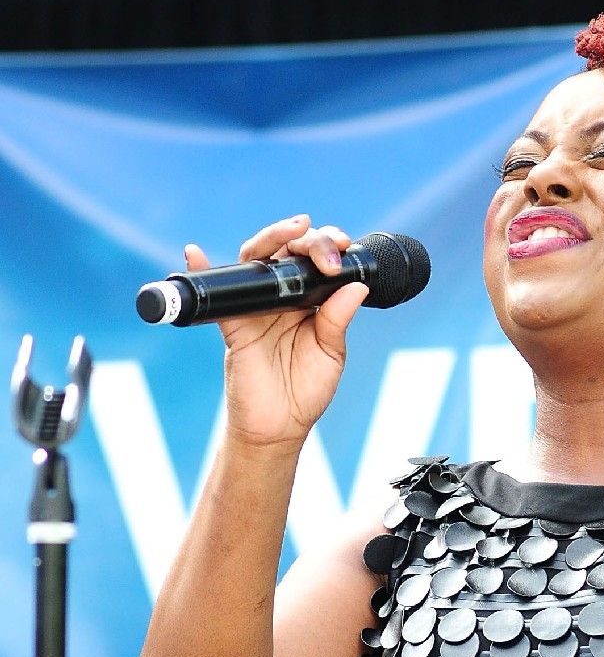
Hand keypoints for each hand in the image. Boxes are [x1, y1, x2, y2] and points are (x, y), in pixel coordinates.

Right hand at [185, 214, 369, 448]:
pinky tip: (194, 253)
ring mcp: (255, 306)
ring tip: (292, 229)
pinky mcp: (233, 323)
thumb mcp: (331, 353)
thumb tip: (356, 285)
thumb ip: (338, 319)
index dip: (327, 247)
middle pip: (286, 251)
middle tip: (325, 242)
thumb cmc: (305, 391)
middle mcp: (281, 297)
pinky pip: (218, 293)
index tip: (342, 245)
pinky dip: (201, 269)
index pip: (315, 262)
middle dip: (307, 238)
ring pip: (256, 260)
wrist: (279, 427)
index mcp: (308, 301)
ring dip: (271, 238)